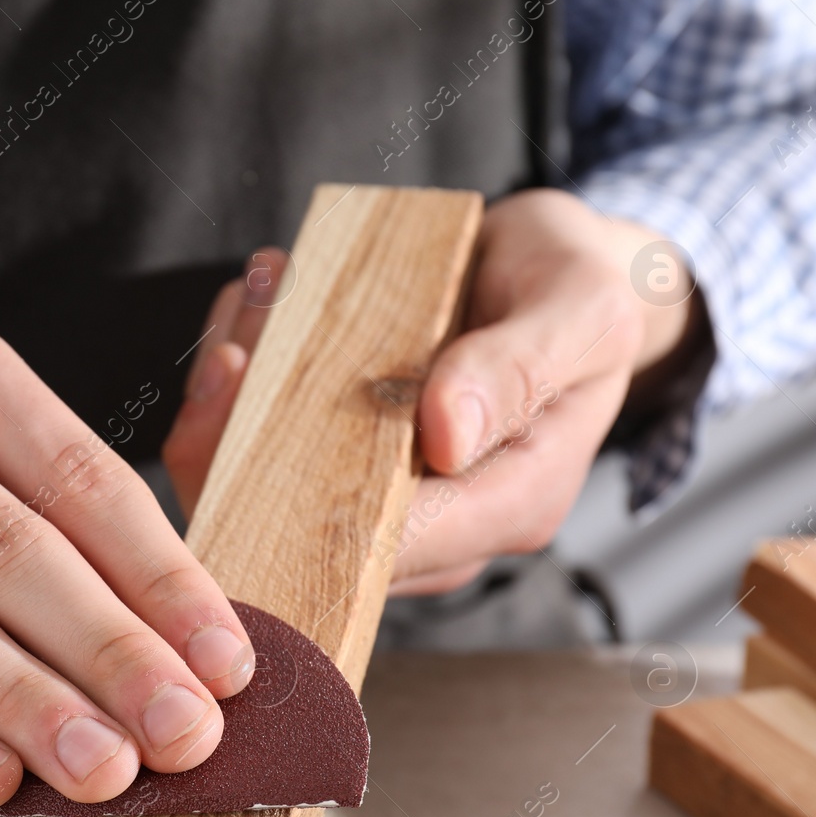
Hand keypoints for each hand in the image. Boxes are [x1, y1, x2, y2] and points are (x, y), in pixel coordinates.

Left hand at [163, 190, 697, 592]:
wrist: (558, 269)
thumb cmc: (583, 290)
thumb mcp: (581, 309)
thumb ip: (521, 369)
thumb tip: (446, 436)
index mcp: (508, 507)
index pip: (388, 547)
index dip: (302, 500)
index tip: (251, 402)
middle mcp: (438, 523)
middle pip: (304, 528)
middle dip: (242, 436)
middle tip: (236, 344)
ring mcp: (384, 494)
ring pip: (265, 484)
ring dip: (232, 396)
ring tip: (253, 299)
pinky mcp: (345, 459)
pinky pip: (263, 440)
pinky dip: (244, 374)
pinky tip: (255, 305)